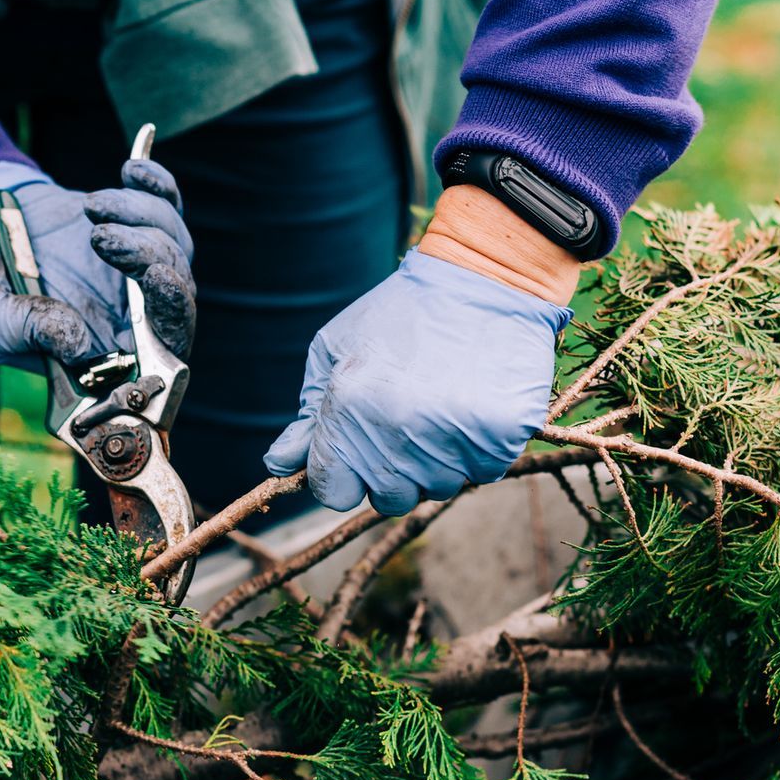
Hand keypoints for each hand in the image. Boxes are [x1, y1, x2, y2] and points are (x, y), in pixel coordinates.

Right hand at [0, 159, 194, 372]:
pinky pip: (166, 203)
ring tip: (89, 206)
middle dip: (154, 258)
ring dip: (142, 219)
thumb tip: (76, 342)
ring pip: (175, 244)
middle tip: (108, 237)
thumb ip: (29, 332)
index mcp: (109, 350)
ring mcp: (138, 268)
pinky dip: (158, 184)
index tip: (157, 278)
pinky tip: (130, 169)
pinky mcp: (134, 224)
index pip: (165, 349)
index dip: (173, 317)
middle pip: (178, 292)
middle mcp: (134, 314)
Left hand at [264, 248, 569, 514]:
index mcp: (351, 410)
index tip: (353, 453)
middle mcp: (399, 434)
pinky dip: (476, 449)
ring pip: (436, 488)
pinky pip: (480, 472)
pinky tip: (471, 406)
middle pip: (386, 499)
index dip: (339, 475)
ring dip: (435, 461)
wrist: (485, 281)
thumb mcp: (336, 349)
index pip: (332, 492)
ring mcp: (453, 441)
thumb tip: (280, 464)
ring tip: (440, 408)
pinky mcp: (499, 439)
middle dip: (388, 471)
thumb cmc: (401, 312)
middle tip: (402, 423)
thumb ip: (307, 415)